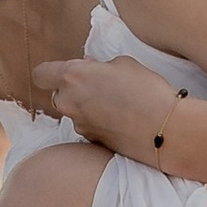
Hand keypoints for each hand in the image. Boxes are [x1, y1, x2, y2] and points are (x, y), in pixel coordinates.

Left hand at [31, 53, 183, 159]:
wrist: (164, 130)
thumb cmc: (146, 90)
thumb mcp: (124, 64)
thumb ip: (99, 66)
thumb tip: (89, 68)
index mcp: (72, 77)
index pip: (41, 74)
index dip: (51, 72)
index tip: (65, 71)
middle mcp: (68, 103)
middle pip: (58, 94)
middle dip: (74, 89)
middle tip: (100, 84)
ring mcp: (78, 125)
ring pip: (75, 111)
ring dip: (87, 106)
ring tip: (117, 103)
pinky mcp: (90, 141)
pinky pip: (88, 126)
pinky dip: (99, 122)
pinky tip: (121, 120)